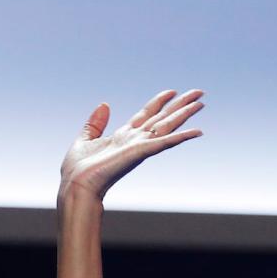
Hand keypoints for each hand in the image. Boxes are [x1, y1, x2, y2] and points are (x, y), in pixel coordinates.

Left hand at [59, 89, 204, 200]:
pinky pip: (164, 143)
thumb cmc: (77, 171)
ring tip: (201, 102)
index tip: (171, 92)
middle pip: (161, 118)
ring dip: (184, 114)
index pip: (145, 115)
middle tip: (198, 93)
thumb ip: (95, 123)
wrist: (76, 186)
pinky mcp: (140, 152)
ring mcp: (138, 146)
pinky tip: (197, 131)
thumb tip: (104, 105)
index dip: (158, 102)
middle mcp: (134, 141)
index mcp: (121, 137)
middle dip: (179, 106)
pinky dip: (181, 137)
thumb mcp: (84, 140)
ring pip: (167, 126)